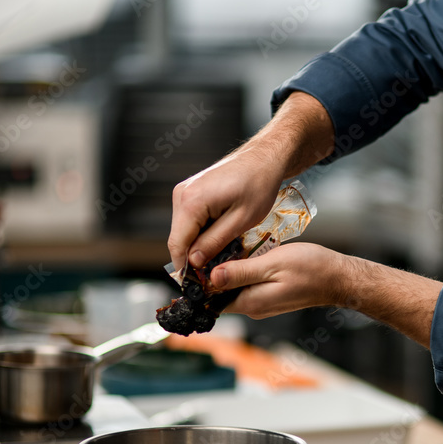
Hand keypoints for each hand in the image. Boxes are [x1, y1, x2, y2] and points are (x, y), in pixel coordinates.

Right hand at [169, 151, 284, 271]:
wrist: (265, 158)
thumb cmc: (259, 185)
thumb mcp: (241, 221)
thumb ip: (214, 242)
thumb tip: (194, 263)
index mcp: (191, 202)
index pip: (177, 245)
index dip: (185, 268)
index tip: (197, 286)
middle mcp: (182, 194)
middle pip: (179, 238)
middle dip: (193, 258)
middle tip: (213, 275)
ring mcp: (185, 191)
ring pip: (185, 230)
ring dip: (199, 246)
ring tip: (221, 256)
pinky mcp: (192, 191)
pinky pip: (191, 219)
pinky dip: (202, 232)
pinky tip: (220, 239)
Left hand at [210, 242, 349, 317]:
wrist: (338, 278)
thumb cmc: (311, 269)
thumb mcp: (272, 264)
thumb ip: (240, 272)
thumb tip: (211, 277)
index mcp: (250, 302)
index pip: (211, 299)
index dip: (202, 281)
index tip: (201, 259)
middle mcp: (254, 307)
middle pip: (221, 292)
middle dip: (216, 271)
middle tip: (220, 246)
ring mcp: (262, 303)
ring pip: (235, 286)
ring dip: (233, 268)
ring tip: (237, 246)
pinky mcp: (270, 296)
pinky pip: (249, 284)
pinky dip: (247, 269)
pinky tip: (253, 253)